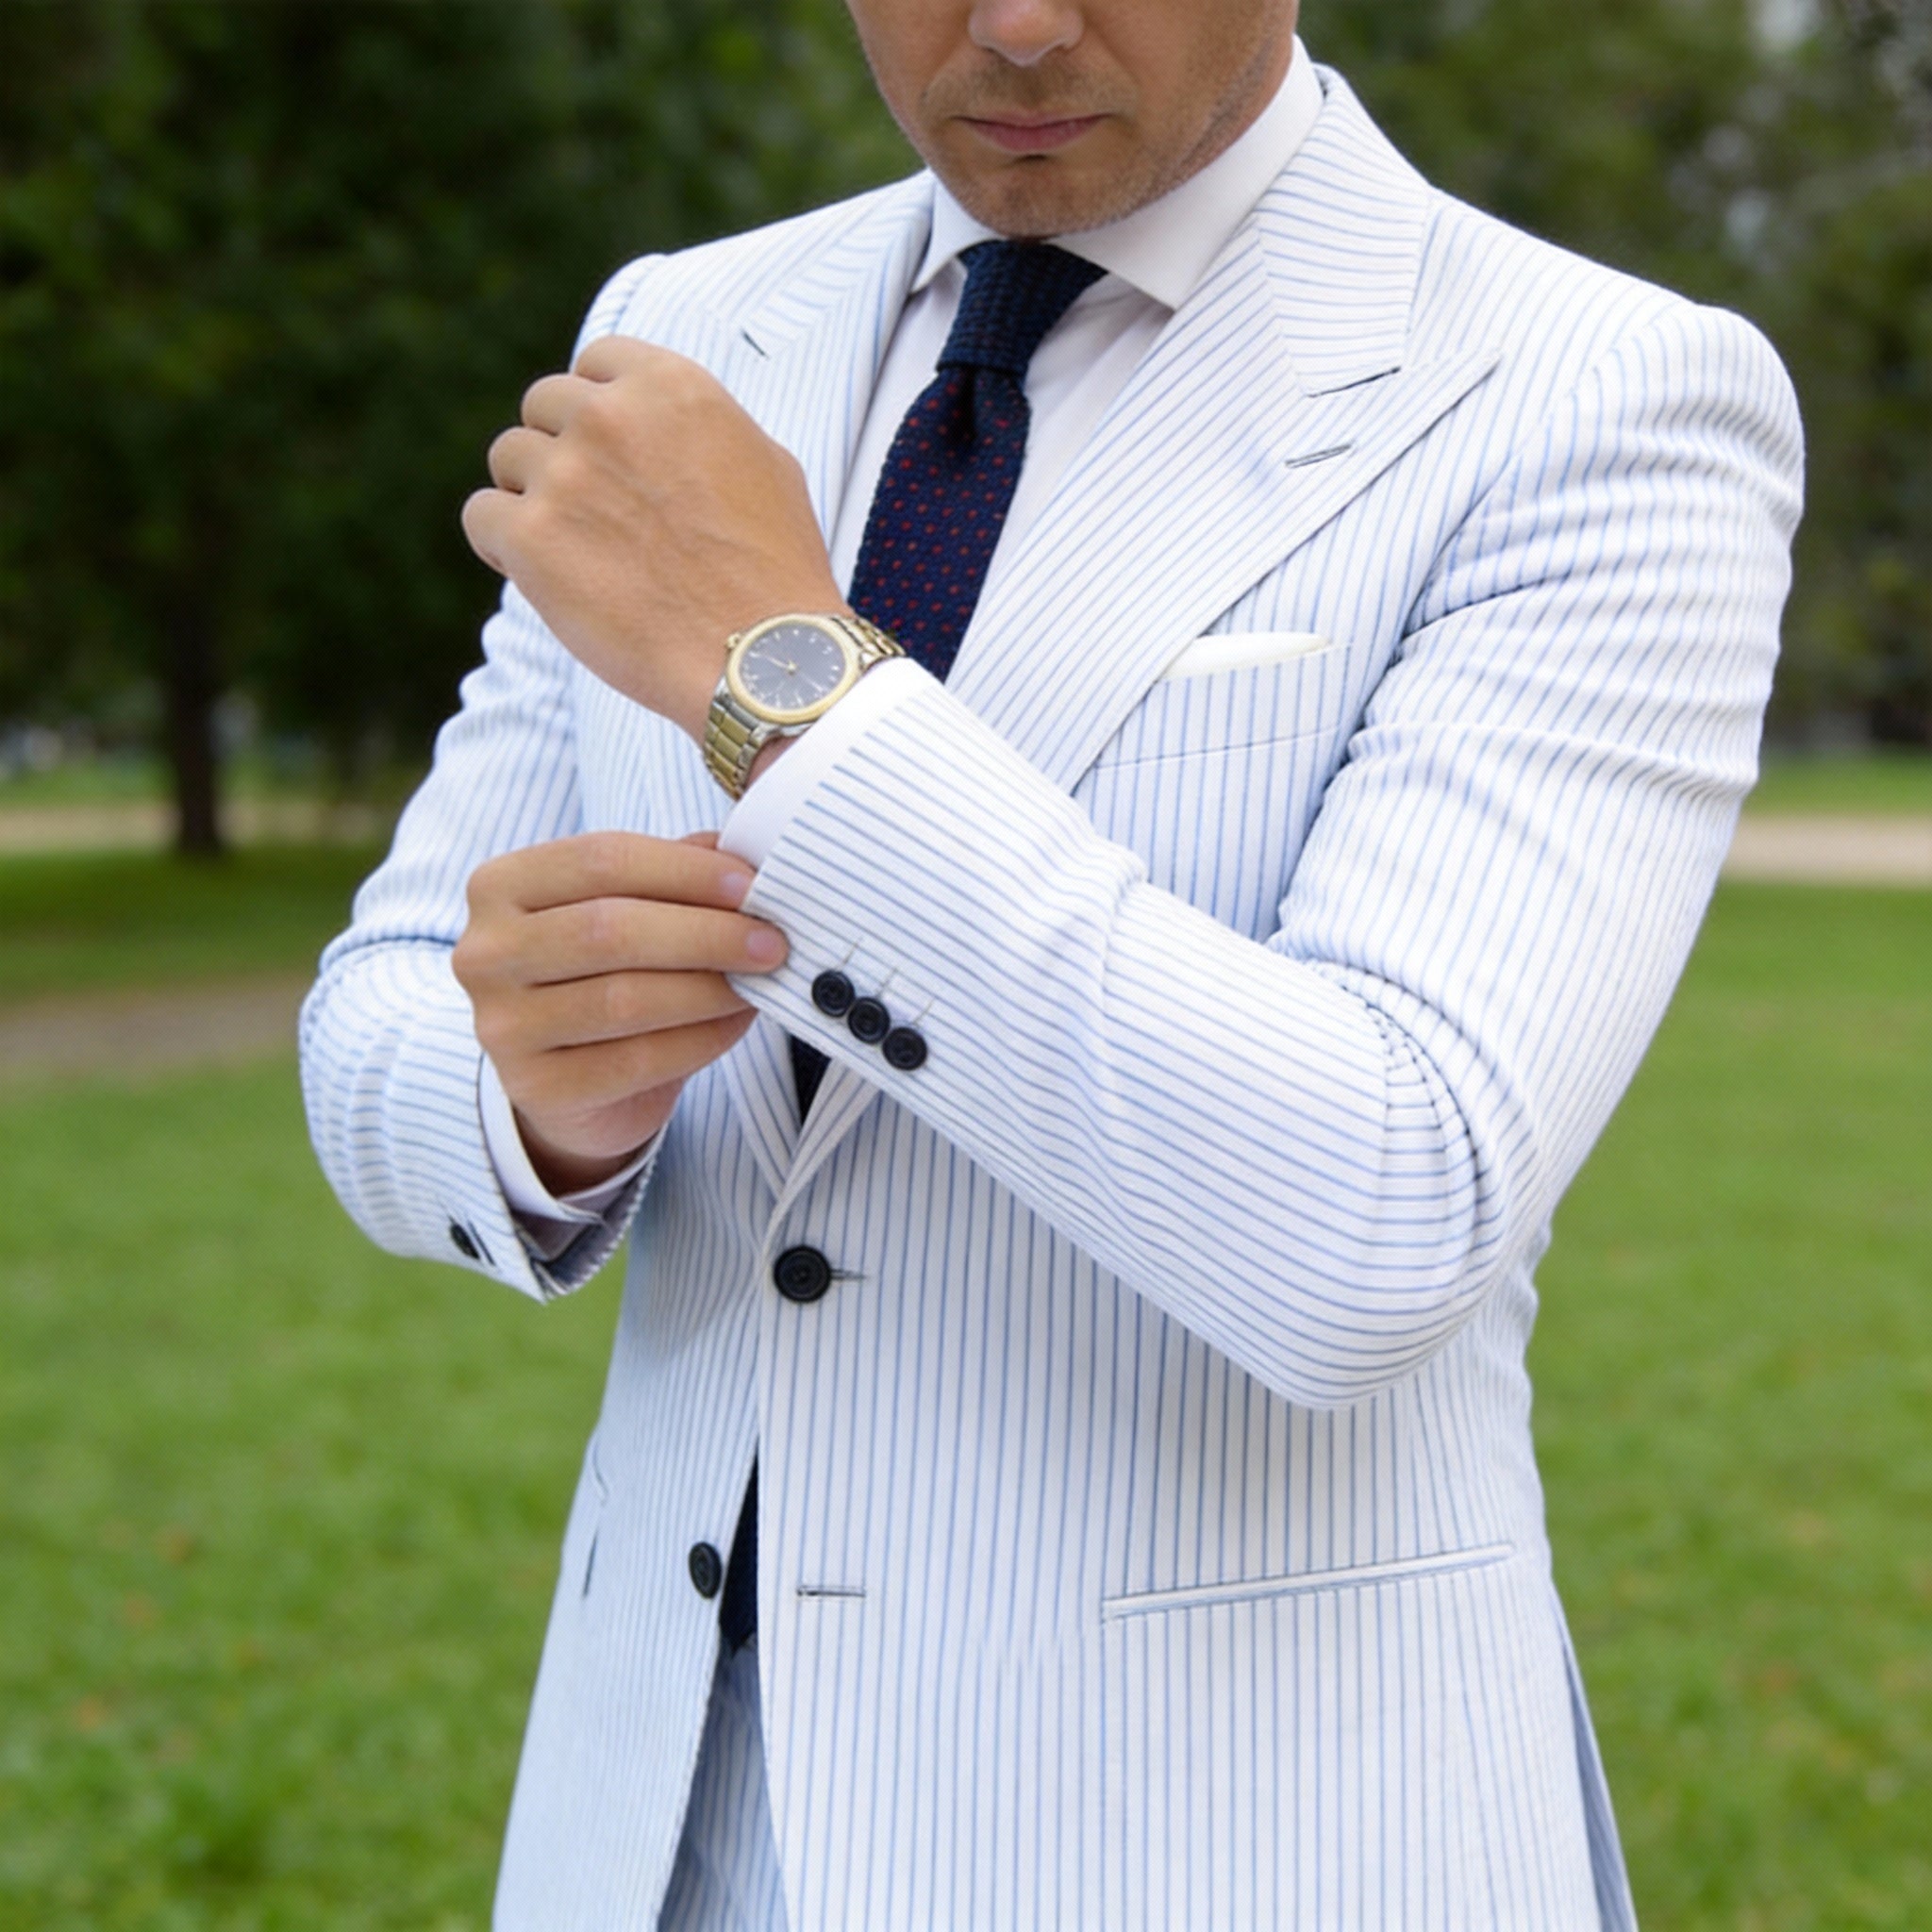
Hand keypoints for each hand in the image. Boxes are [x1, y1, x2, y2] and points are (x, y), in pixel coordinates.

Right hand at [452, 831, 787, 1196]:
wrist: (569, 1080)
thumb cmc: (602, 973)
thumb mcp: (627, 908)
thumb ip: (674, 871)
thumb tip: (743, 850)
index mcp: (501, 886)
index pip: (600, 858)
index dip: (684, 870)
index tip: (750, 884)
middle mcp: (485, 953)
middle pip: (610, 928)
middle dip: (706, 932)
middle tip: (771, 941)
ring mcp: (502, 1026)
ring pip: (624, 999)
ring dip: (710, 988)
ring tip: (761, 982)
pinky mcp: (538, 1088)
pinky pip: (637, 1059)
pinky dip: (701, 1038)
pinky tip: (735, 1022)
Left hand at [461, 338, 847, 738]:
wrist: (764, 659)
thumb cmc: (776, 574)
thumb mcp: (766, 465)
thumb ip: (700, 428)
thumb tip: (660, 424)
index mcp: (672, 387)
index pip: (595, 362)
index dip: (595, 405)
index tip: (605, 448)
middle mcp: (612, 417)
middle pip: (544, 405)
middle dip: (561, 449)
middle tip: (591, 509)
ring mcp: (566, 475)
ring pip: (508, 458)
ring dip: (532, 497)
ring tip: (575, 550)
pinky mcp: (531, 538)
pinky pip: (482, 516)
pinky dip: (502, 543)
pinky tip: (542, 574)